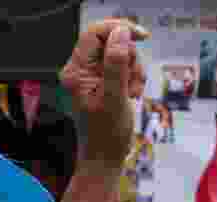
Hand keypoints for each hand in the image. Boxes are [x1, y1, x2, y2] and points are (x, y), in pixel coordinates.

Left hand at [60, 19, 147, 167]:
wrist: (105, 157)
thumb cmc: (106, 135)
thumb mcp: (114, 98)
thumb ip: (116, 64)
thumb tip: (121, 34)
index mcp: (75, 72)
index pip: (94, 33)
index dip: (118, 29)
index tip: (140, 36)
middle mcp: (81, 70)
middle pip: (111, 41)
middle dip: (129, 57)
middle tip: (132, 79)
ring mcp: (93, 76)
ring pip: (121, 53)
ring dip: (134, 70)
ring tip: (132, 92)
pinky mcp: (105, 81)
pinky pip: (124, 66)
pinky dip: (134, 77)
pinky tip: (132, 94)